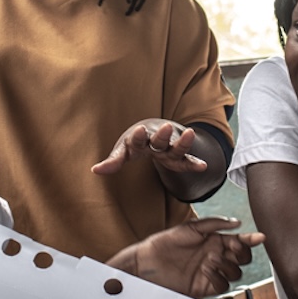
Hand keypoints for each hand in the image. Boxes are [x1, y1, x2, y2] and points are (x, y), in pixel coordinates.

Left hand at [92, 119, 207, 175]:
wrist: (157, 131)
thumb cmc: (136, 142)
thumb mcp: (124, 150)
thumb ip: (113, 161)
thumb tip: (95, 170)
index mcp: (140, 139)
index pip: (138, 139)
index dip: (139, 136)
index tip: (140, 131)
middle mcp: (157, 141)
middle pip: (160, 139)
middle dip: (162, 135)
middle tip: (166, 127)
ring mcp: (170, 148)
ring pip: (176, 147)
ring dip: (183, 142)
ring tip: (190, 135)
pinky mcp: (180, 157)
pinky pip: (188, 161)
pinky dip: (195, 163)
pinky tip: (203, 166)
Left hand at [109, 217, 264, 297]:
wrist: (147, 262)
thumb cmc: (165, 242)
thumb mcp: (191, 228)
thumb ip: (215, 224)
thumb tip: (237, 223)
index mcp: (214, 241)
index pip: (239, 242)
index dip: (251, 240)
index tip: (260, 237)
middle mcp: (215, 257)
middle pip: (242, 259)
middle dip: (241, 254)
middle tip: (230, 248)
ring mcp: (211, 272)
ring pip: (235, 273)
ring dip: (227, 265)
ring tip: (211, 259)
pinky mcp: (204, 286)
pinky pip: (222, 285)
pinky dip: (218, 277)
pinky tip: (206, 269)